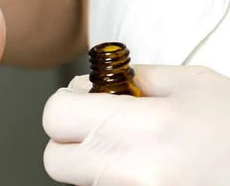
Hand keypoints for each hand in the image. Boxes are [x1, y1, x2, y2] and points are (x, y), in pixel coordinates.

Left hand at [43, 64, 229, 185]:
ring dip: (90, 163)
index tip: (81, 100)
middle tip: (98, 126)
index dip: (65, 104)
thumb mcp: (195, 84)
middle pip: (55, 158)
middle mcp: (138, 171)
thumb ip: (138, 77)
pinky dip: (110, 181)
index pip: (56, 116)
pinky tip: (142, 169)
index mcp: (149, 126)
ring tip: (130, 149)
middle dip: (69, 138)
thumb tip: (94, 82)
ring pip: (78, 182)